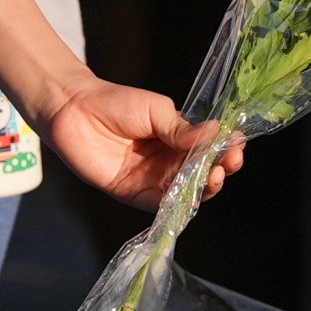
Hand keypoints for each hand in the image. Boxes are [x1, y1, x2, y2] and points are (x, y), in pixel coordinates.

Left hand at [46, 80, 241, 208]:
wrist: (74, 112)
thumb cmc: (115, 103)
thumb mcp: (155, 110)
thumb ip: (181, 129)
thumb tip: (214, 133)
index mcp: (178, 138)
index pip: (210, 148)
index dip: (226, 149)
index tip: (236, 145)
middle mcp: (170, 161)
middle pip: (204, 173)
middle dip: (222, 169)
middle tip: (228, 163)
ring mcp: (155, 179)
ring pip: (189, 192)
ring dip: (206, 188)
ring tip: (215, 176)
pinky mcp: (137, 194)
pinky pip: (163, 206)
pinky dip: (179, 206)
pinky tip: (192, 199)